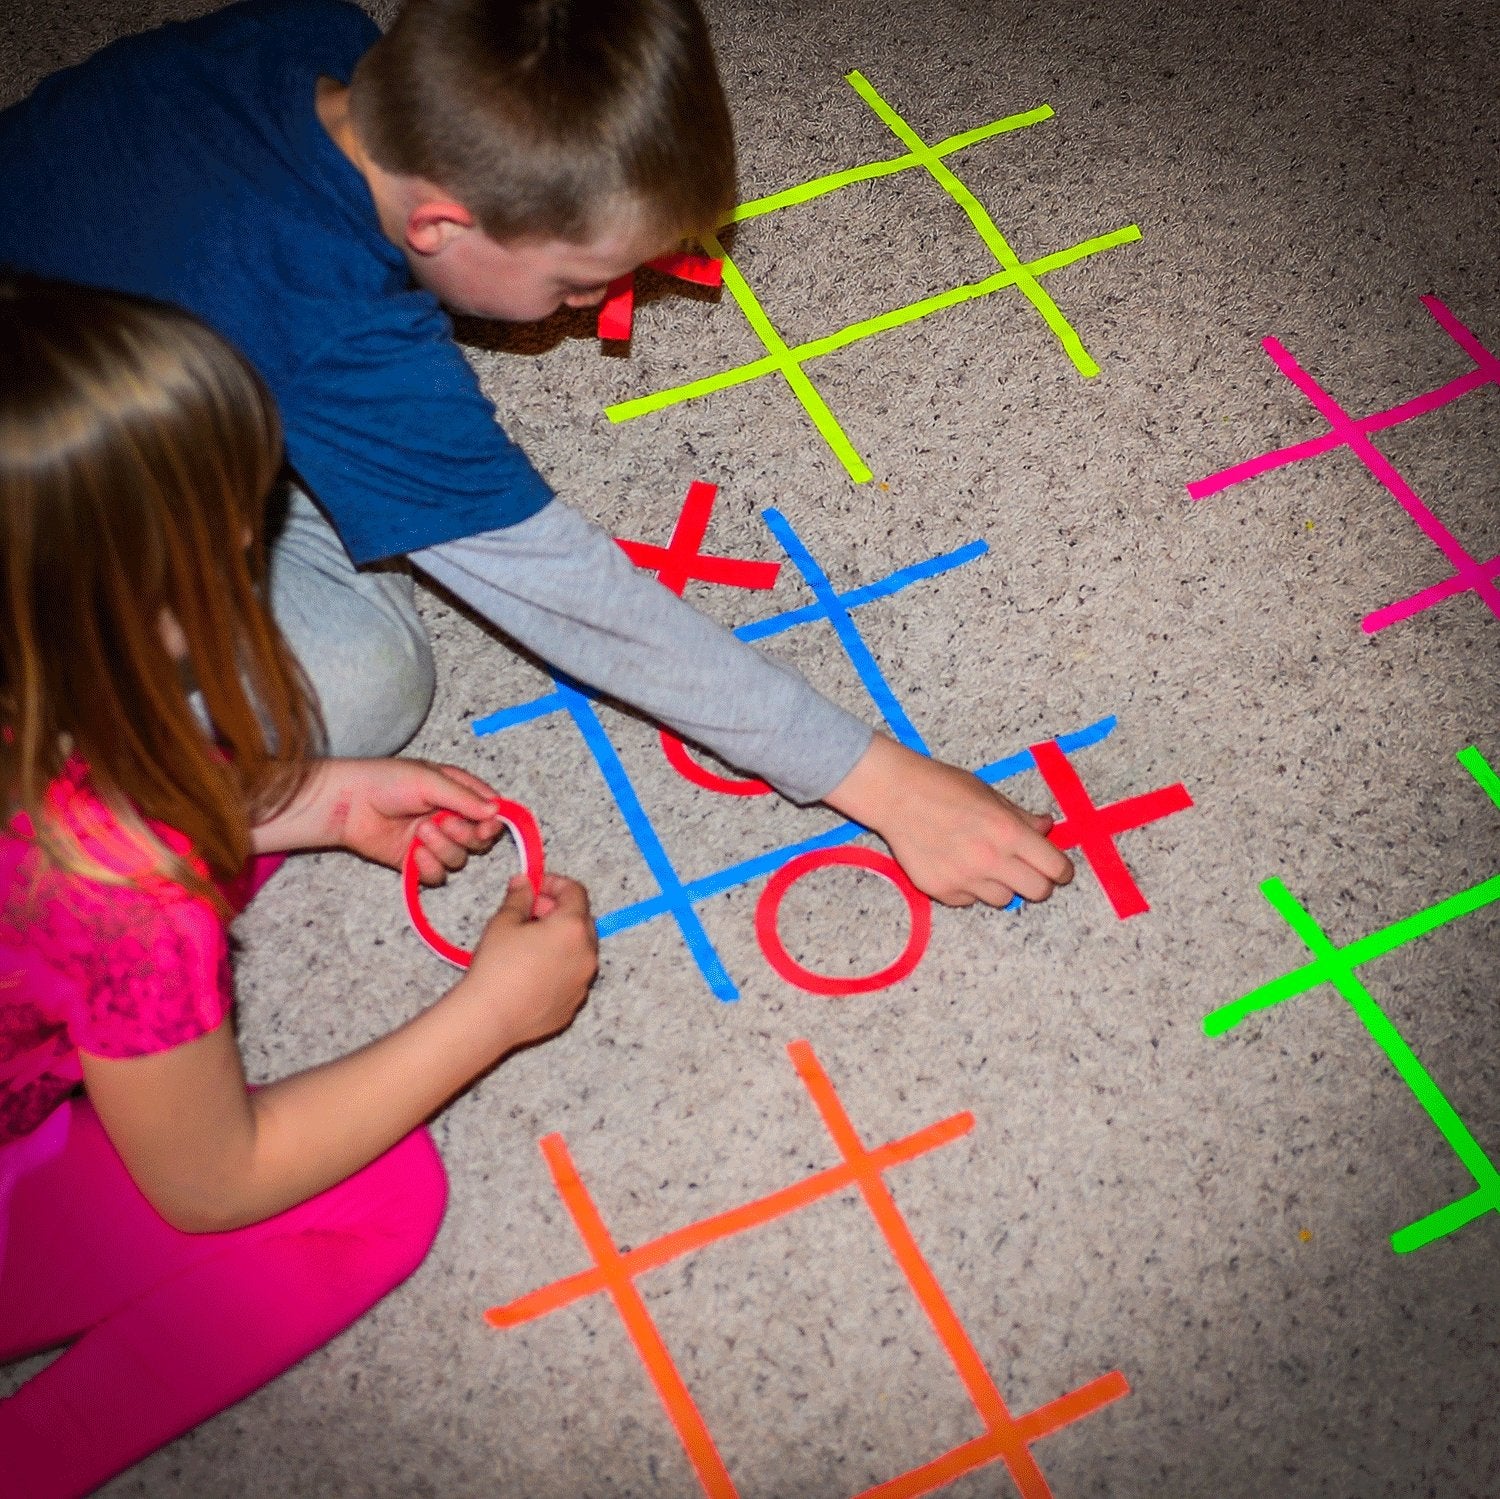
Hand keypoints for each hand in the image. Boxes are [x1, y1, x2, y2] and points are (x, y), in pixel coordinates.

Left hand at [324, 759, 509, 885]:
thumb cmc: (385, 782)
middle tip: (447, 824)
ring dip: (444, 848)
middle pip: (480, 840)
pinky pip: (437, 875)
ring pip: (460, 859)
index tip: (487, 825)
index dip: (493, 822)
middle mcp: (449, 817)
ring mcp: (433, 842)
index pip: (490, 811)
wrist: (347, 804)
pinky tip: (415, 852)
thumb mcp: (430, 780)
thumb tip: (497, 812)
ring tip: (420, 831)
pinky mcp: (416, 862)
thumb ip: (465, 798)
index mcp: (457, 792)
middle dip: (467, 835)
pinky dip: (429, 867)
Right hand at [458, 874, 597, 1050]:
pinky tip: (533, 972)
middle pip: (581, 921)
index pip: (576, 892)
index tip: (536, 886)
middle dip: (558, 911)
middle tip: (530, 914)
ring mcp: (583, 982)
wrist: (490, 1017)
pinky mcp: (574, 1004)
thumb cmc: (496, 966)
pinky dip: (560, 967)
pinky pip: (573, 977)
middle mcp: (587, 954)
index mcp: (573, 927)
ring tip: (530, 944)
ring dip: (561, 940)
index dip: (555, 884)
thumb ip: (519, 897)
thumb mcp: (504, 923)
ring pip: (579, 950)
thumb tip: (524, 882)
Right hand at [824, 734, 1073, 907]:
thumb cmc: (944, 786)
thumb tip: (1047, 828)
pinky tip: (957, 866)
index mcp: (1009, 832)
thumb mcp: (990, 794)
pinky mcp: (941, 890)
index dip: (1061, 871)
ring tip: (984, 864)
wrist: (896, 795)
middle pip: (1037, 892)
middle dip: (1039, 883)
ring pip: (1003, 900)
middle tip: (1028, 872)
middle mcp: (990, 860)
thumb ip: (1021, 817)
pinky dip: (969, 888)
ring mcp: (964, 879)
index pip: (1055, 867)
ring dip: (1001, 885)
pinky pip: (969, 900)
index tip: (1059, 870)